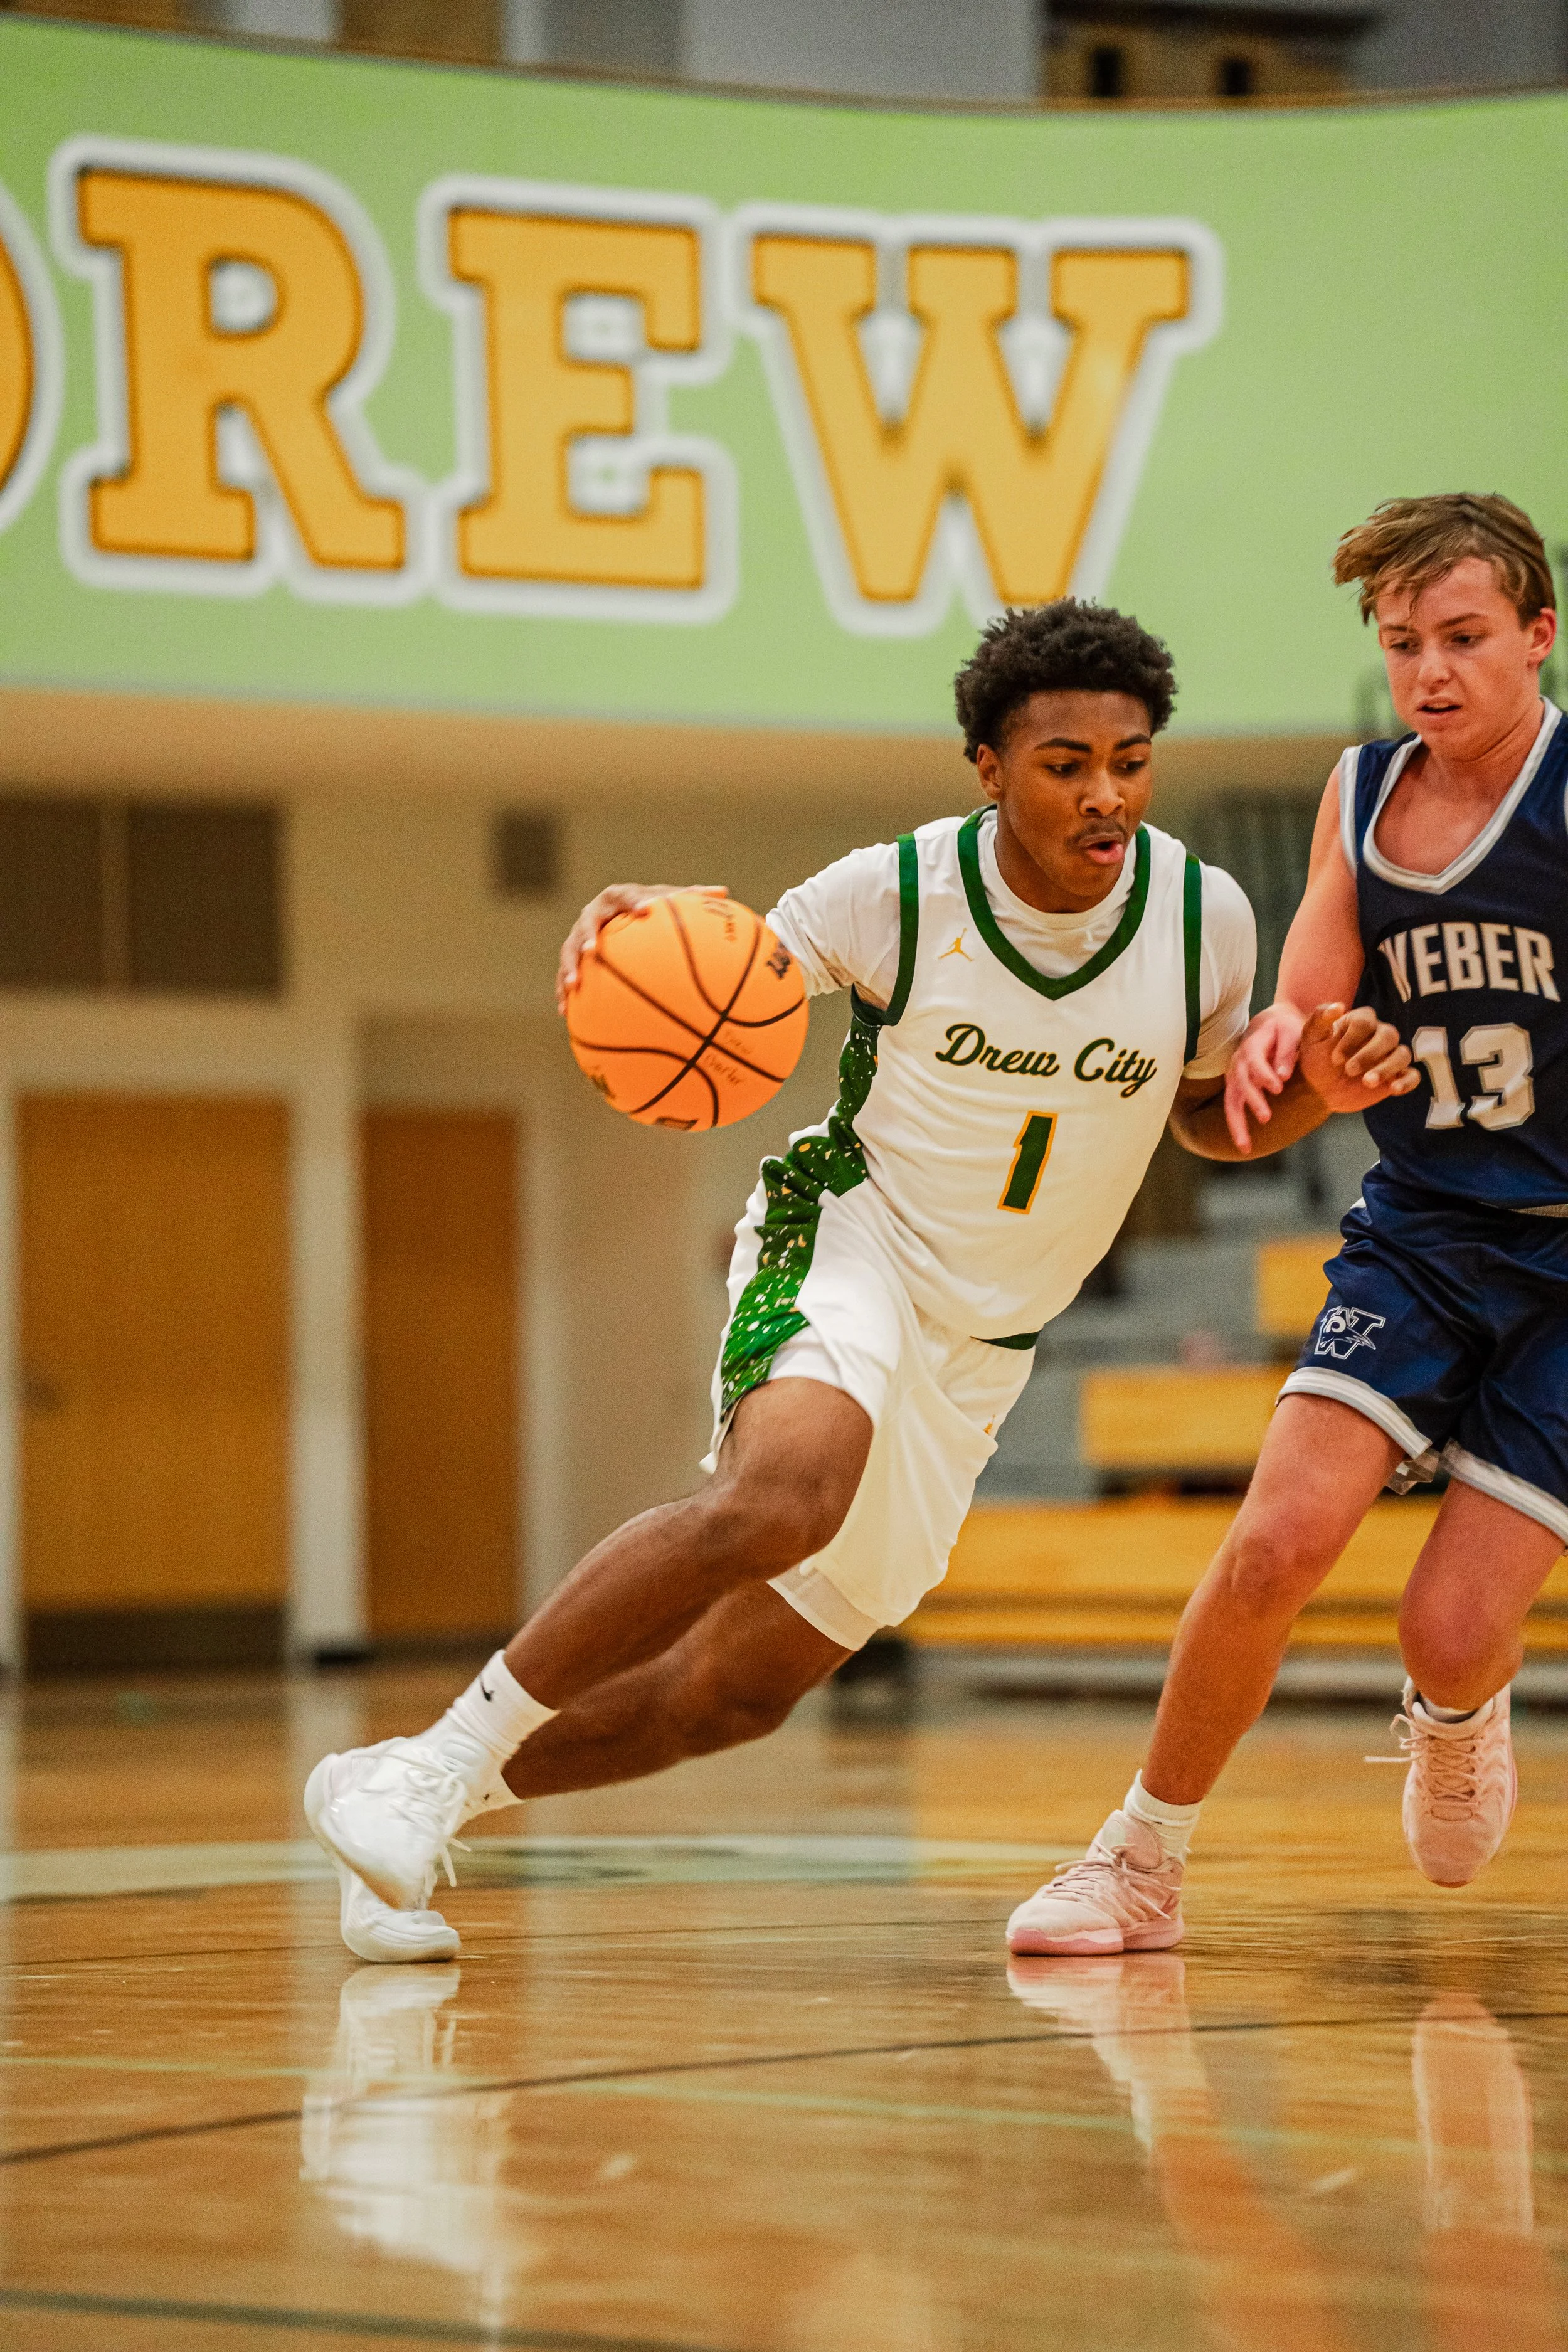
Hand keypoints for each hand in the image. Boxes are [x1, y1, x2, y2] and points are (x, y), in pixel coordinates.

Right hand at [555, 883, 727, 1012]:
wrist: (617, 915)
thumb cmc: (648, 909)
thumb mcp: (668, 902)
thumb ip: (691, 898)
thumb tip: (724, 891)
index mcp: (617, 898)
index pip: (624, 896)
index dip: (633, 902)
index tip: (645, 911)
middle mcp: (594, 914)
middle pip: (586, 923)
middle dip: (588, 936)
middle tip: (594, 949)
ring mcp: (579, 936)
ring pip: (569, 950)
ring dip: (569, 967)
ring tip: (573, 986)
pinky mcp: (573, 957)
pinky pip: (564, 974)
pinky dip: (563, 992)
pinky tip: (565, 1013)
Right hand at [1224, 1003, 1304, 1151]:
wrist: (1272, 1023)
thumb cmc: (1285, 1028)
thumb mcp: (1292, 1032)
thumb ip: (1287, 1053)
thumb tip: (1283, 1076)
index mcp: (1252, 1045)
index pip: (1254, 1062)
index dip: (1264, 1075)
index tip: (1278, 1088)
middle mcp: (1238, 1061)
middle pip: (1239, 1083)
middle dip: (1252, 1101)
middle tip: (1266, 1117)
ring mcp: (1234, 1075)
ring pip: (1231, 1101)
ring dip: (1237, 1124)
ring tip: (1245, 1147)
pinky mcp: (1236, 1085)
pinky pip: (1232, 1107)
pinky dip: (1236, 1125)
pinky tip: (1244, 1144)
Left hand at [1298, 1002, 1418, 1107]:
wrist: (1319, 1089)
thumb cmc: (1316, 1059)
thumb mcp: (1311, 1038)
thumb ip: (1320, 1019)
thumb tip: (1338, 1006)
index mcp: (1360, 1022)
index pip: (1367, 1021)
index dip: (1352, 1038)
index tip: (1335, 1058)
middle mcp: (1379, 1035)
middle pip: (1389, 1035)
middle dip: (1370, 1054)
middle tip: (1349, 1071)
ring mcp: (1389, 1056)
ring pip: (1403, 1054)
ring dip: (1387, 1068)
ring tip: (1367, 1082)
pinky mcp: (1396, 1076)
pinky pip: (1413, 1075)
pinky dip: (1407, 1082)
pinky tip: (1393, 1089)